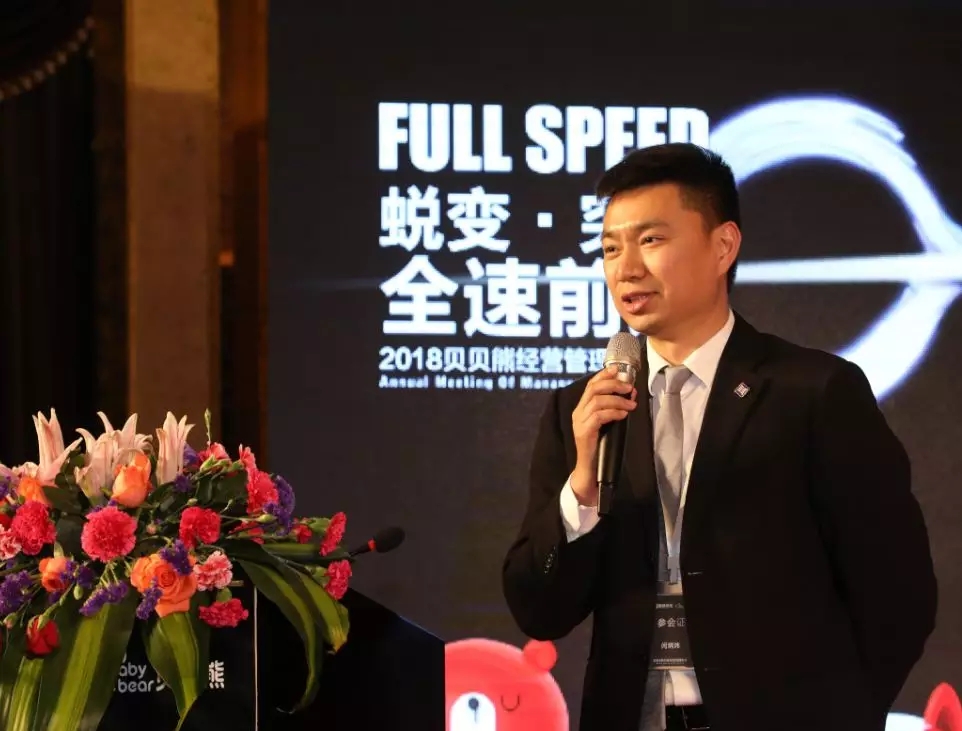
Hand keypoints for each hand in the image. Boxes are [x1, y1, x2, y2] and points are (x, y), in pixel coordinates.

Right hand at [570, 365, 637, 504]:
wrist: (589, 470)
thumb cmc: (600, 448)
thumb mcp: (607, 424)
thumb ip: (614, 409)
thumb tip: (631, 394)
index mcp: (581, 409)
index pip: (590, 385)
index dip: (603, 375)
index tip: (617, 369)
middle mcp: (578, 413)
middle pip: (593, 389)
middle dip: (613, 384)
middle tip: (629, 387)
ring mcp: (579, 422)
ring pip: (597, 401)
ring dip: (618, 400)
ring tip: (631, 405)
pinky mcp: (584, 432)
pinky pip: (599, 416)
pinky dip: (613, 412)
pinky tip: (623, 415)